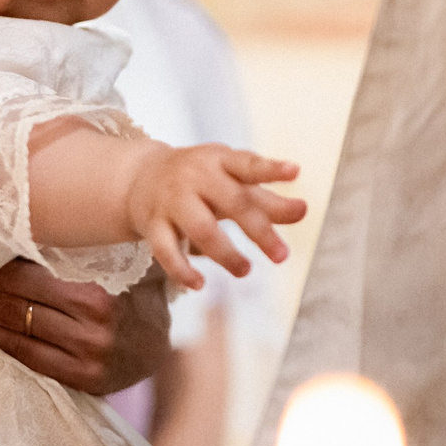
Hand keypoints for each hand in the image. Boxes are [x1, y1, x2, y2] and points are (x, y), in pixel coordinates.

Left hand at [0, 261, 172, 395]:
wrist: (162, 340)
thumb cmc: (133, 286)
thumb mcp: (116, 256)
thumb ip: (77, 246)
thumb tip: (19, 213)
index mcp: (99, 291)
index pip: (24, 277)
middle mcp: (92, 327)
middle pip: (11, 303)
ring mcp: (86, 357)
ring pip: (11, 330)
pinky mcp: (81, 380)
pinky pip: (23, 355)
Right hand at [123, 143, 304, 289]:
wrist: (142, 176)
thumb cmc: (201, 179)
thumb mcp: (231, 180)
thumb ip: (266, 198)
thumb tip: (303, 211)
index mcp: (220, 160)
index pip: (248, 164)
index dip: (270, 169)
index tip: (296, 172)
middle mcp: (196, 177)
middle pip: (232, 202)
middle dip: (259, 230)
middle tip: (282, 256)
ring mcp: (173, 200)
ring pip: (201, 229)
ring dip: (226, 254)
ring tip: (245, 270)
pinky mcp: (153, 224)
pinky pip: (165, 251)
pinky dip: (182, 270)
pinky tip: (199, 285)